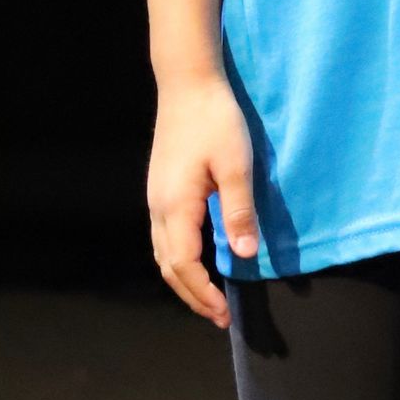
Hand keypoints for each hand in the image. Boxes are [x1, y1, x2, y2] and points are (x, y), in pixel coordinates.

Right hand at [147, 73, 261, 326]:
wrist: (187, 83)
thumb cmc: (216, 119)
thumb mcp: (237, 165)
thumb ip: (238, 211)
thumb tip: (243, 255)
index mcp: (176, 206)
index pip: (185, 266)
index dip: (203, 294)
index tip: (224, 314)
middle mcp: (158, 207)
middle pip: (168, 267)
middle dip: (192, 296)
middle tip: (219, 317)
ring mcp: (155, 198)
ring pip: (161, 253)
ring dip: (183, 280)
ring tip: (208, 298)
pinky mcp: (160, 188)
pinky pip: (163, 238)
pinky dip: (178, 260)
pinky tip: (196, 261)